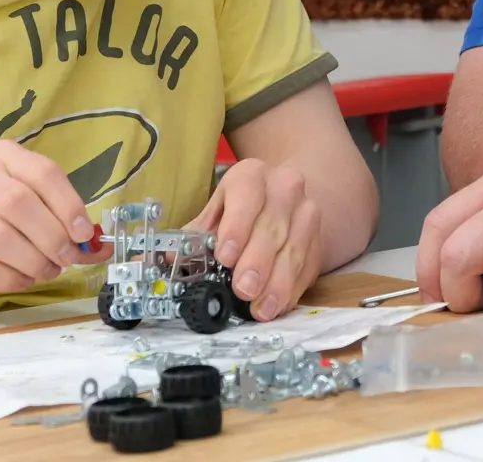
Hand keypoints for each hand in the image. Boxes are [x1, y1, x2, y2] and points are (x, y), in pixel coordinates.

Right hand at [0, 140, 109, 297]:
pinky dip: (10, 278)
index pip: (42, 172)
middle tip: (67, 258)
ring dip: (32, 260)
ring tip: (49, 271)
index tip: (83, 234)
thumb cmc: (1, 218)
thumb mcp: (36, 208)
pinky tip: (25, 280)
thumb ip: (68, 223)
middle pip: (17, 202)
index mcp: (3, 155)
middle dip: (50, 236)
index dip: (68, 204)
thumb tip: (103, 247)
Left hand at [190, 159, 321, 320]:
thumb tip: (163, 261)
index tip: (226, 256)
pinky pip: (310, 264)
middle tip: (244, 289)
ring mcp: (306, 211)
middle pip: (273, 225)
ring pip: (296, 247)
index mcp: (251, 176)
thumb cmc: (240, 210)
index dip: (237, 226)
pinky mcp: (319, 238)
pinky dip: (294, 288)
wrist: (282, 198)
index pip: (246, 195)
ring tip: (262, 307)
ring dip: (279, 281)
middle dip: (258, 261)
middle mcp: (284, 187)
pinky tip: (279, 304)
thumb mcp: (214, 214)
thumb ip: (193, 237)